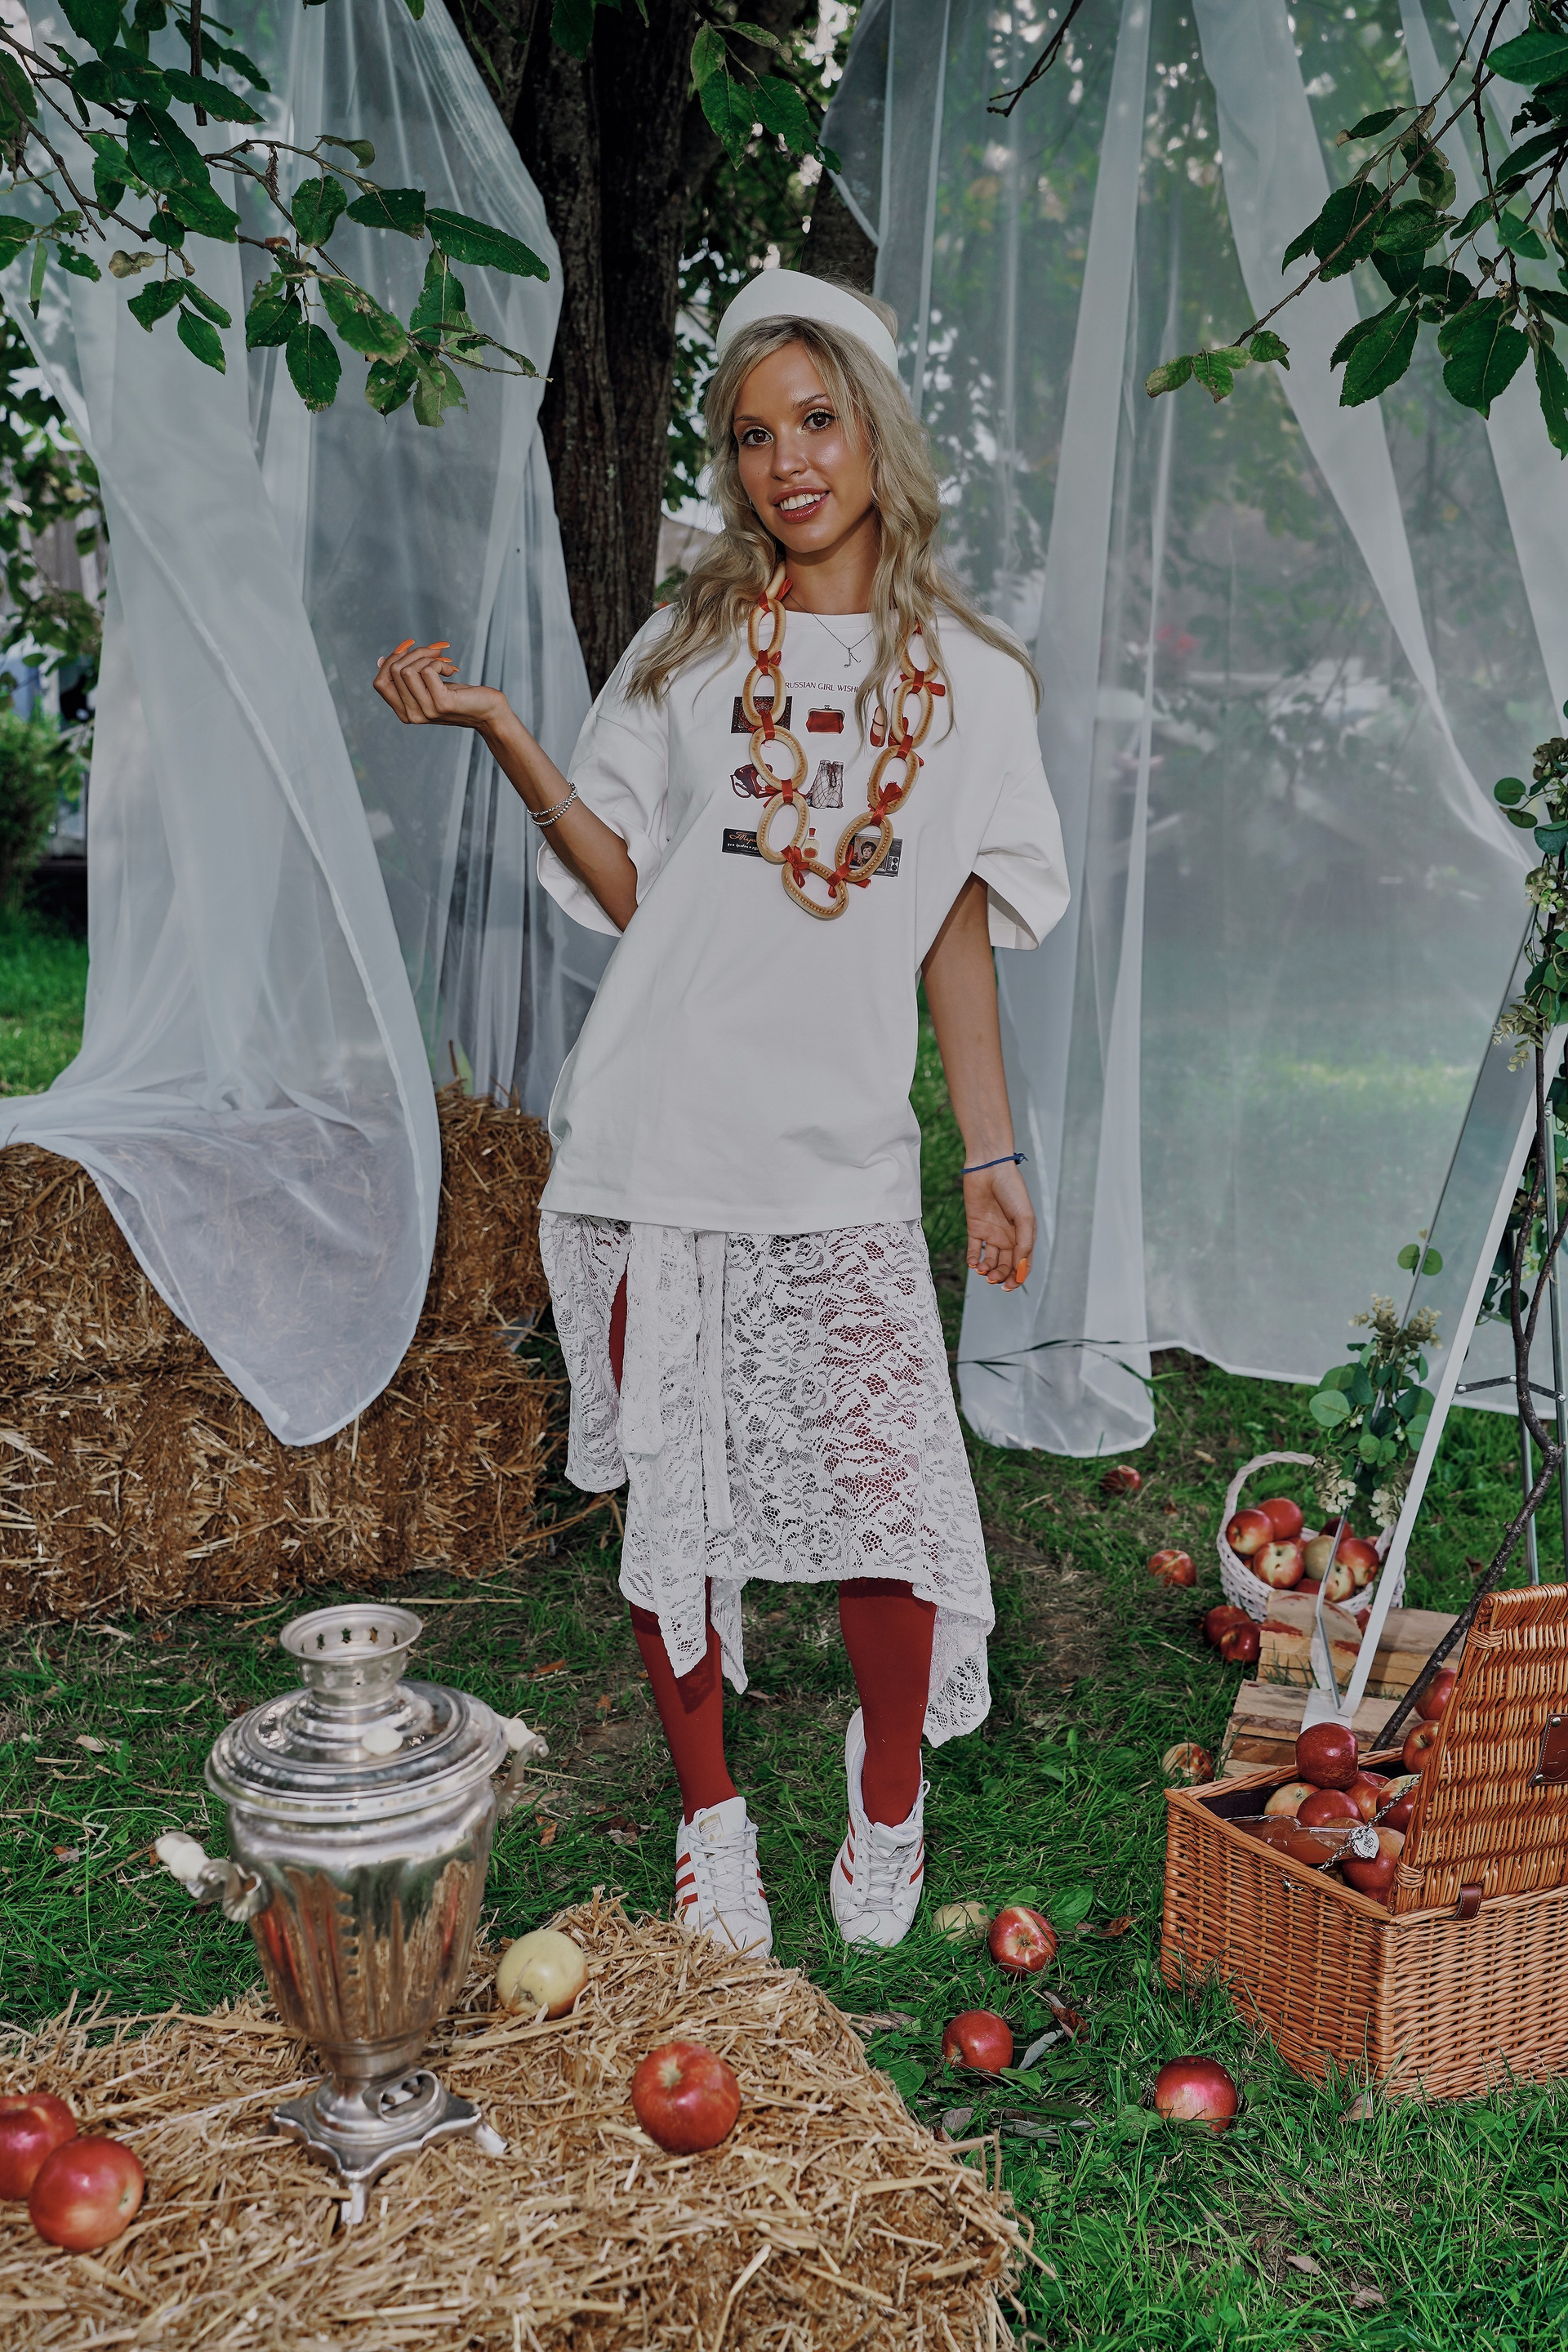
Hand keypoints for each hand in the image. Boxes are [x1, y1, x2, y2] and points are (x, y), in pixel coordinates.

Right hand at [373, 638, 508, 730]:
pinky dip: (439, 663)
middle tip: (433, 652)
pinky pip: (427, 670)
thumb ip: (406, 677)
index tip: (408, 648)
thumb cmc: (459, 696)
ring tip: (442, 660)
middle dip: (412, 653)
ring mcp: (425, 711)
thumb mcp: (428, 685)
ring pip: (407, 670)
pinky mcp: (441, 704)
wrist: (488, 711)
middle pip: (394, 672)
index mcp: (403, 713)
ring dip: (426, 656)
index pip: (379, 683)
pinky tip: (451, 670)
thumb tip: (381, 660)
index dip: (390, 661)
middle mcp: (411, 716)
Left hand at [963, 1160, 1034, 1289]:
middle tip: (993, 1279)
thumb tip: (1019, 1268)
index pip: (1022, 1264)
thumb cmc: (1012, 1190)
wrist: (989, 1169)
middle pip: (1006, 1265)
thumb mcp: (1025, 1219)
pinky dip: (973, 1259)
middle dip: (1000, 1275)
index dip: (1017, 1277)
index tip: (1010, 1285)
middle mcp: (1008, 1237)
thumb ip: (1024, 1244)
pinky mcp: (975, 1228)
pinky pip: (974, 1249)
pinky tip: (973, 1263)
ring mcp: (991, 1233)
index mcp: (1024, 1236)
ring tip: (983, 1270)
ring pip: (990, 1261)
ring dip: (987, 1270)